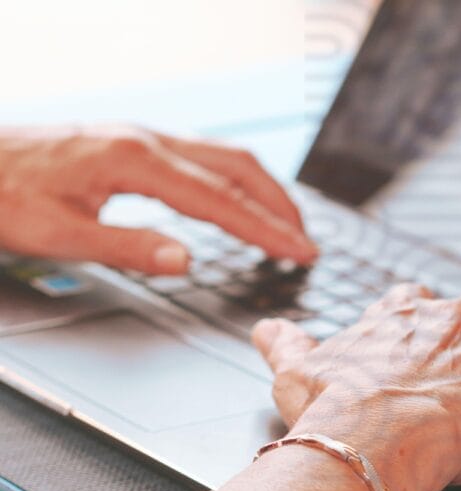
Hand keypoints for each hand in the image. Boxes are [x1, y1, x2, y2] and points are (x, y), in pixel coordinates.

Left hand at [0, 125, 316, 273]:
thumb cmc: (4, 194)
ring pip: (225, 156)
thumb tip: (187, 261)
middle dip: (279, 205)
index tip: (299, 251)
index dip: (266, 229)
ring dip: (263, 189)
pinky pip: (204, 156)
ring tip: (285, 221)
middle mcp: (149, 140)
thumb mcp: (56, 232)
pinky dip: (236, 181)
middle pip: (237, 168)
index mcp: (136, 162)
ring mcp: (145, 137)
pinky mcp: (137, 142)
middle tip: (307, 240)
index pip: (220, 201)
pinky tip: (236, 198)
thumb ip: (126, 247)